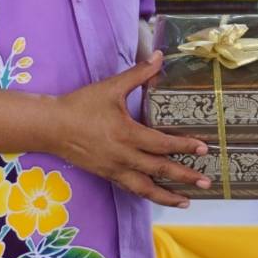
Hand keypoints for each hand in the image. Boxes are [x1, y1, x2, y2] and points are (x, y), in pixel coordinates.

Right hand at [48, 52, 211, 206]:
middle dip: (184, 177)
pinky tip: (158, 196)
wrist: (50, 127)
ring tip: (186, 201)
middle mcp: (123, 156)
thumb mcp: (110, 87)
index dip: (184, 146)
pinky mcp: (107, 175)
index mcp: (126, 134)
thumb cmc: (80, 105)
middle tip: (206, 182)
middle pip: (159, 170)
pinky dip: (147, 194)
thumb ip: (138, 74)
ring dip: (168, 196)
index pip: (161, 144)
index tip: (203, 148)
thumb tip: (160, 56)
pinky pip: (131, 188)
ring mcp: (114, 169)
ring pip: (145, 188)